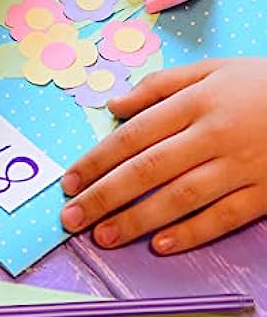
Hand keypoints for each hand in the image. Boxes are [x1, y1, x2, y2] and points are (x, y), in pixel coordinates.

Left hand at [60, 58, 266, 253]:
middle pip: (148, 169)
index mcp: (194, 103)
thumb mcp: (210, 70)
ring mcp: (241, 166)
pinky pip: (226, 217)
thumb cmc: (260, 84)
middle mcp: (213, 134)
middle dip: (104, 196)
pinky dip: (193, 233)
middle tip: (72, 218)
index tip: (69, 182)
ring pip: (181, 197)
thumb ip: (160, 86)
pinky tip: (161, 246)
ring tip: (103, 237)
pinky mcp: (266, 192)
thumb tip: (113, 104)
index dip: (97, 160)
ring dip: (138, 220)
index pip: (132, 135)